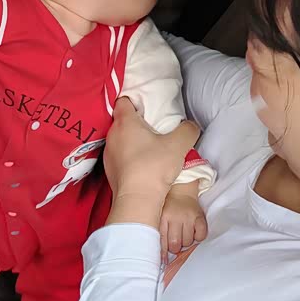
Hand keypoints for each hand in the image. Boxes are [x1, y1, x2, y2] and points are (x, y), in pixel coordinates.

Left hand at [104, 99, 199, 228]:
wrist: (137, 200)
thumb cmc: (154, 167)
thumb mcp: (178, 145)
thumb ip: (188, 130)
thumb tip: (191, 126)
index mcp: (125, 122)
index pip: (123, 101)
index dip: (134, 100)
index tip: (146, 105)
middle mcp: (113, 135)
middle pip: (122, 120)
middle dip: (136, 122)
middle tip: (153, 127)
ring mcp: (108, 154)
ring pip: (120, 139)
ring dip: (131, 141)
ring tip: (148, 148)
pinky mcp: (109, 171)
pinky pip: (119, 156)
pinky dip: (128, 157)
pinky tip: (142, 165)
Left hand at [160, 180, 207, 261]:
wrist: (181, 191)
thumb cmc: (168, 208)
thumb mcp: (160, 218)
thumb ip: (160, 235)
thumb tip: (162, 260)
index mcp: (163, 218)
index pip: (163, 240)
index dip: (164, 252)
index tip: (164, 259)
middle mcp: (176, 217)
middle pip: (175, 243)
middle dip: (175, 246)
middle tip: (175, 241)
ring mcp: (189, 217)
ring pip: (188, 241)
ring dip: (186, 241)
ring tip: (184, 234)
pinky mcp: (200, 217)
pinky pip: (201, 235)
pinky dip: (198, 237)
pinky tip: (194, 232)